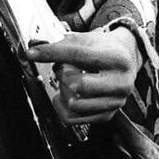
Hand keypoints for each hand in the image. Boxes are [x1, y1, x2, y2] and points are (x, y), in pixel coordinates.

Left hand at [25, 26, 141, 124]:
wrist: (126, 60)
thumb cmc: (103, 49)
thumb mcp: (86, 39)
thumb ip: (59, 43)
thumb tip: (33, 47)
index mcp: (116, 59)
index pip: (77, 55)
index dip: (51, 53)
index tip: (32, 53)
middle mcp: (120, 83)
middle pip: (77, 84)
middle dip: (62, 74)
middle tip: (64, 68)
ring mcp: (116, 102)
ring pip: (74, 103)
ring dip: (63, 90)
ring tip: (68, 80)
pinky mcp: (107, 115)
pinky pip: (73, 118)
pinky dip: (62, 106)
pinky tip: (65, 95)